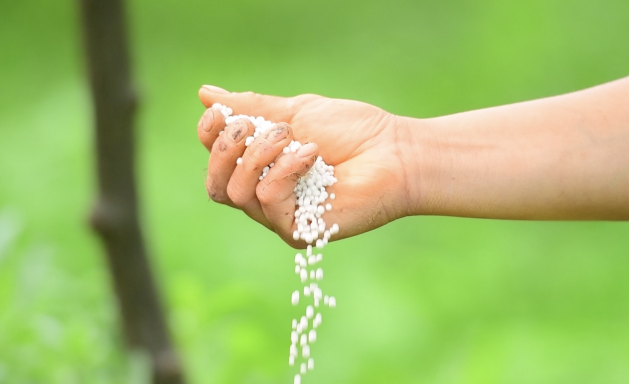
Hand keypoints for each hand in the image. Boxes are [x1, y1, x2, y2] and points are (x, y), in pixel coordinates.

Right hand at [197, 85, 411, 247]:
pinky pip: (266, 201)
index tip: (222, 114)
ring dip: (261, 155)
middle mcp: (266, 195)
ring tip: (296, 139)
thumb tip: (206, 93)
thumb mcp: (297, 112)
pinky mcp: (298, 231)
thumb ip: (254, 107)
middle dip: (227, 148)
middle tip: (259, 127)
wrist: (394, 152)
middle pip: (216, 184)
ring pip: (237, 193)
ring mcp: (281, 216)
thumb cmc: (354, 132)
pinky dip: (284, 170)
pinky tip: (312, 154)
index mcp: (263, 167)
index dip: (210, 136)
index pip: (216, 162)